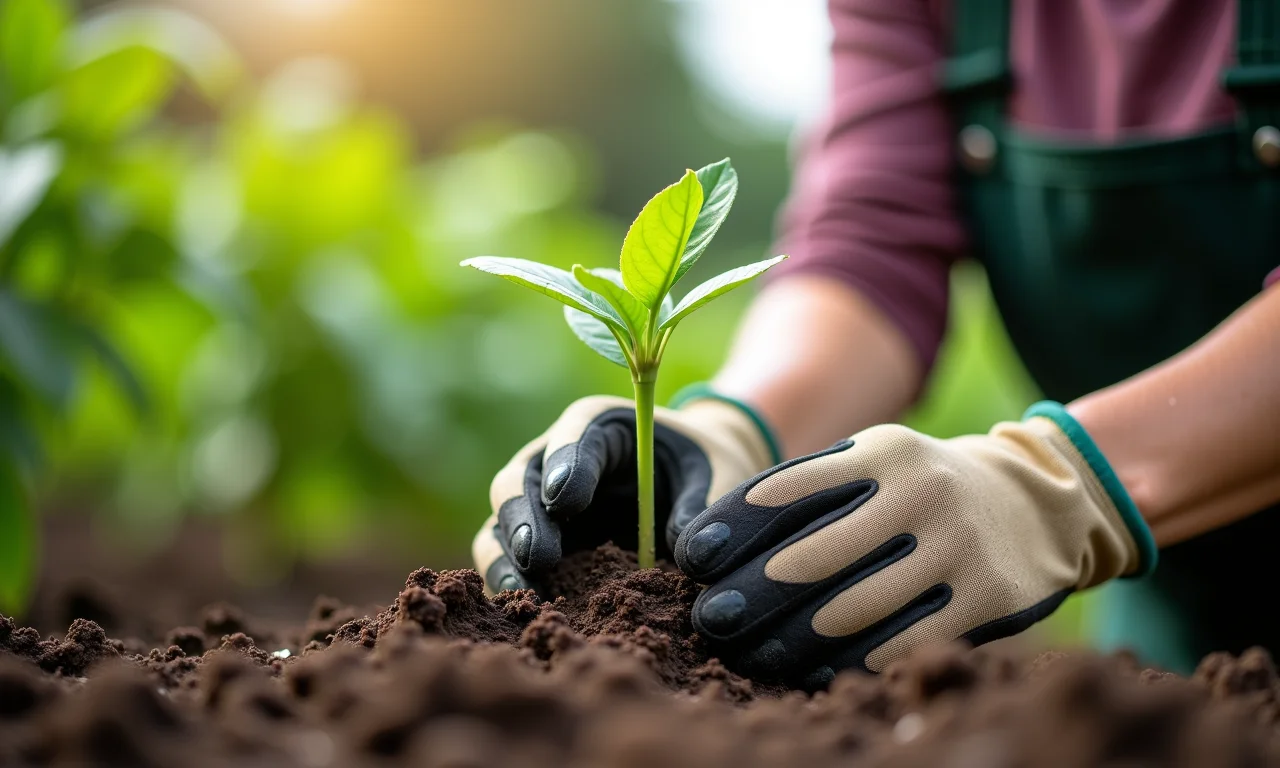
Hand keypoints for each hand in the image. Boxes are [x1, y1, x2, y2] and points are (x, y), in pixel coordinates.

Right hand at [473, 392, 776, 593]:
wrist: (699, 489)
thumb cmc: (707, 470)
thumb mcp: (720, 476)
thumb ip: (707, 505)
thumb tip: (686, 556)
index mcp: (602, 427)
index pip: (573, 434)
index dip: (564, 463)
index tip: (566, 500)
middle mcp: (555, 461)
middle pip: (520, 480)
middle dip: (523, 517)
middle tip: (539, 554)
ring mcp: (540, 506)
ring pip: (501, 525)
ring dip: (505, 557)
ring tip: (520, 592)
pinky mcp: (538, 546)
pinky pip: (510, 562)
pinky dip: (513, 585)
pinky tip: (528, 614)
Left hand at [673, 402, 1156, 687]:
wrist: (1037, 500)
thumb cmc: (920, 487)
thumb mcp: (875, 464)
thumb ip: (811, 491)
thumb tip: (716, 544)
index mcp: (881, 452)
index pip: (788, 490)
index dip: (732, 526)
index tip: (692, 559)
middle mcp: (919, 492)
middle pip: (812, 555)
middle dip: (749, 593)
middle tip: (709, 619)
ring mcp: (956, 546)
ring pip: (853, 608)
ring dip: (788, 638)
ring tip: (748, 653)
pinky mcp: (987, 598)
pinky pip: (904, 640)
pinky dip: (849, 661)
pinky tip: (810, 670)